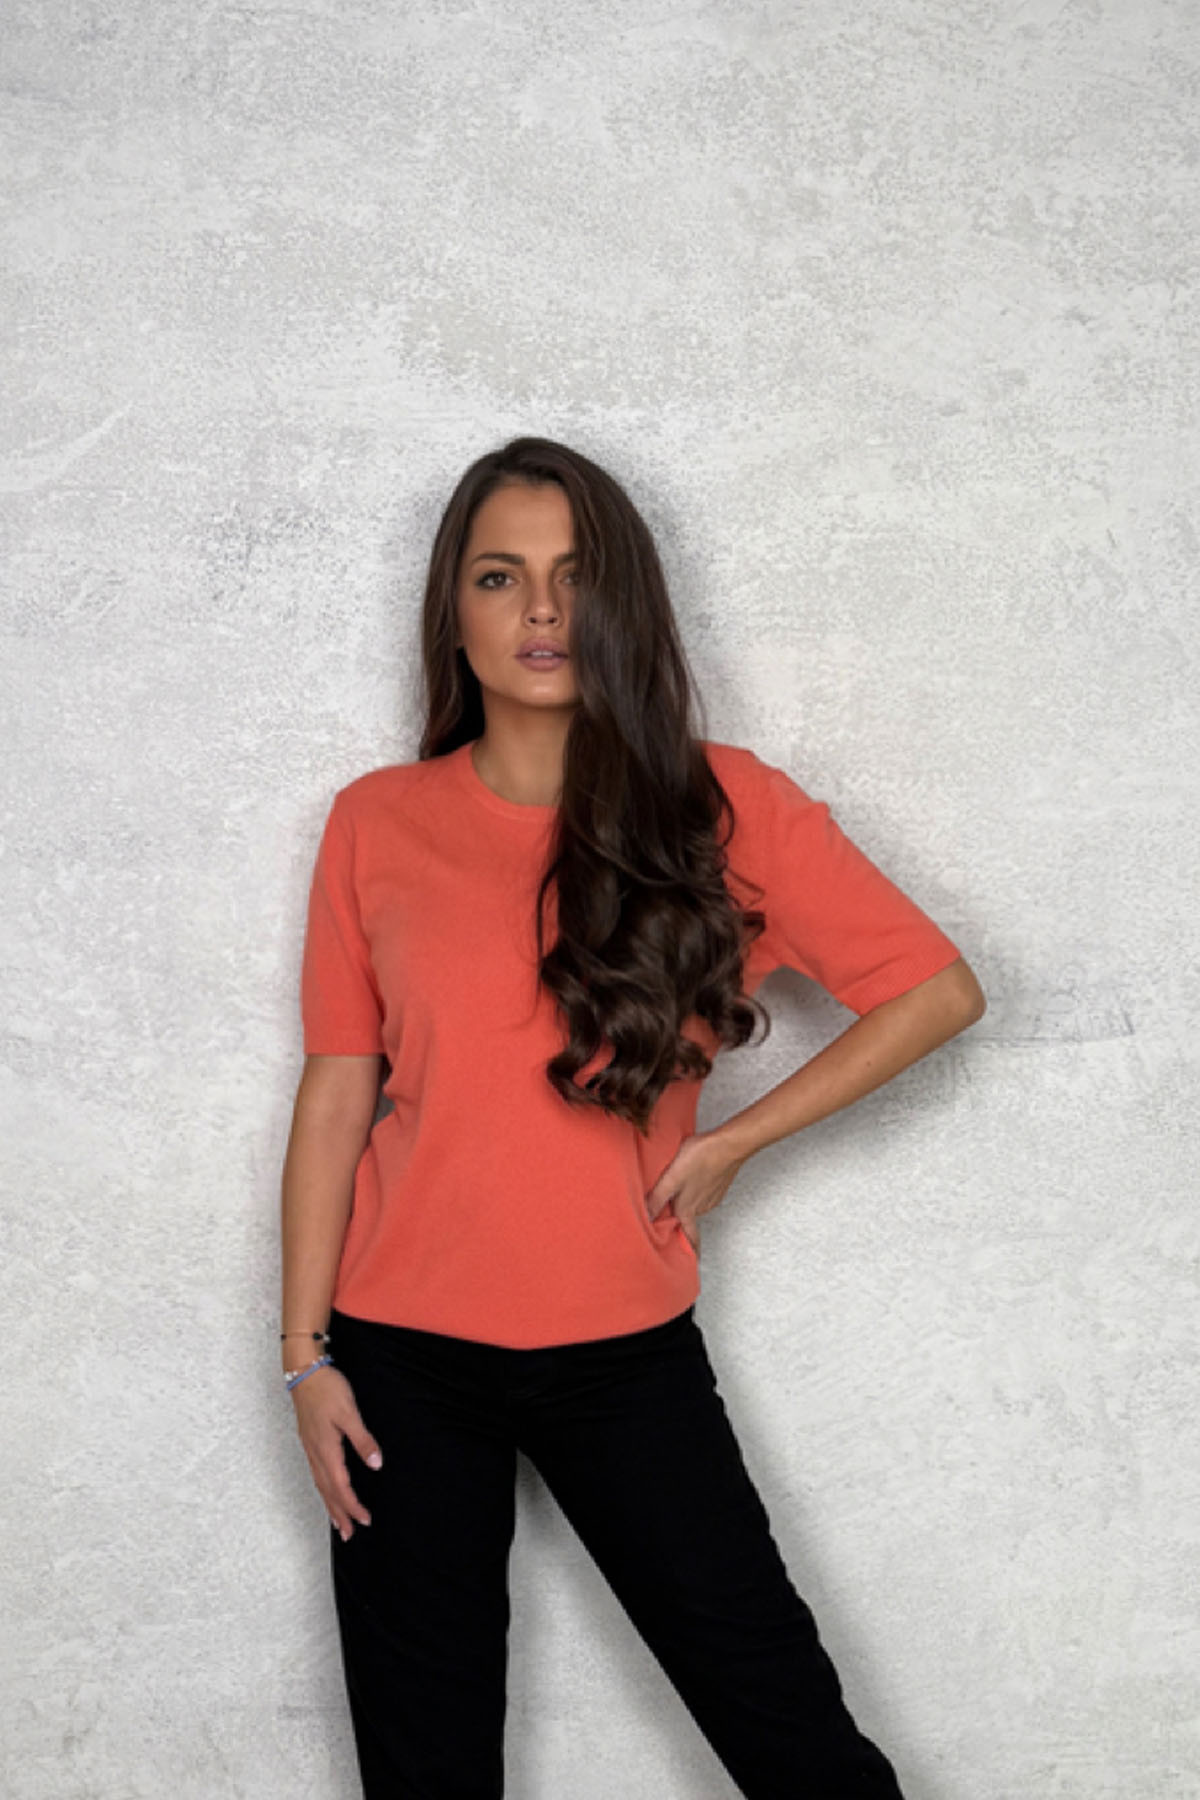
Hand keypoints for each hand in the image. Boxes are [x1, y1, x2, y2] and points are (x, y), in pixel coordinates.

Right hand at [290, 1364, 382, 1541]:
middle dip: (339, 1514)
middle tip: (349, 1535)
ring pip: (320, 1485)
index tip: (365, 1520)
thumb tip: (375, 1464)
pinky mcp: (309, 1442)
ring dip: (330, 1505)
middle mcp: (315, 1453)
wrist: (304, 1372)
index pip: (340, 1486)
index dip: (352, 1505)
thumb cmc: (327, 1390)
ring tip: (338, 1523)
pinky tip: (327, 1491)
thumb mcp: (349, 1413)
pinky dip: (323, 1489)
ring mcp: (310, 1448)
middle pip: (327, 1492)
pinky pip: (316, 1474)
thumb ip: (363, 1440)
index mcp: (326, 1450)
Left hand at [645, 1129, 747, 1254]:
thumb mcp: (671, 1178)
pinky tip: (691, 1179)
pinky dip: (696, 1191)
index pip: (689, 1238)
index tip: (689, 1262)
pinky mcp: (718, 1184)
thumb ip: (657, 1198)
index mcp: (688, 1209)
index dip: (689, 1250)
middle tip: (670, 1221)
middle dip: (680, 1223)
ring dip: (687, 1203)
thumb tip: (646, 1218)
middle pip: (688, 1221)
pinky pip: (704, 1194)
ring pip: (696, 1205)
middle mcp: (702, 1206)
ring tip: (676, 1194)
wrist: (729, 1144)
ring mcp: (712, 1196)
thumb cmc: (701, 1158)